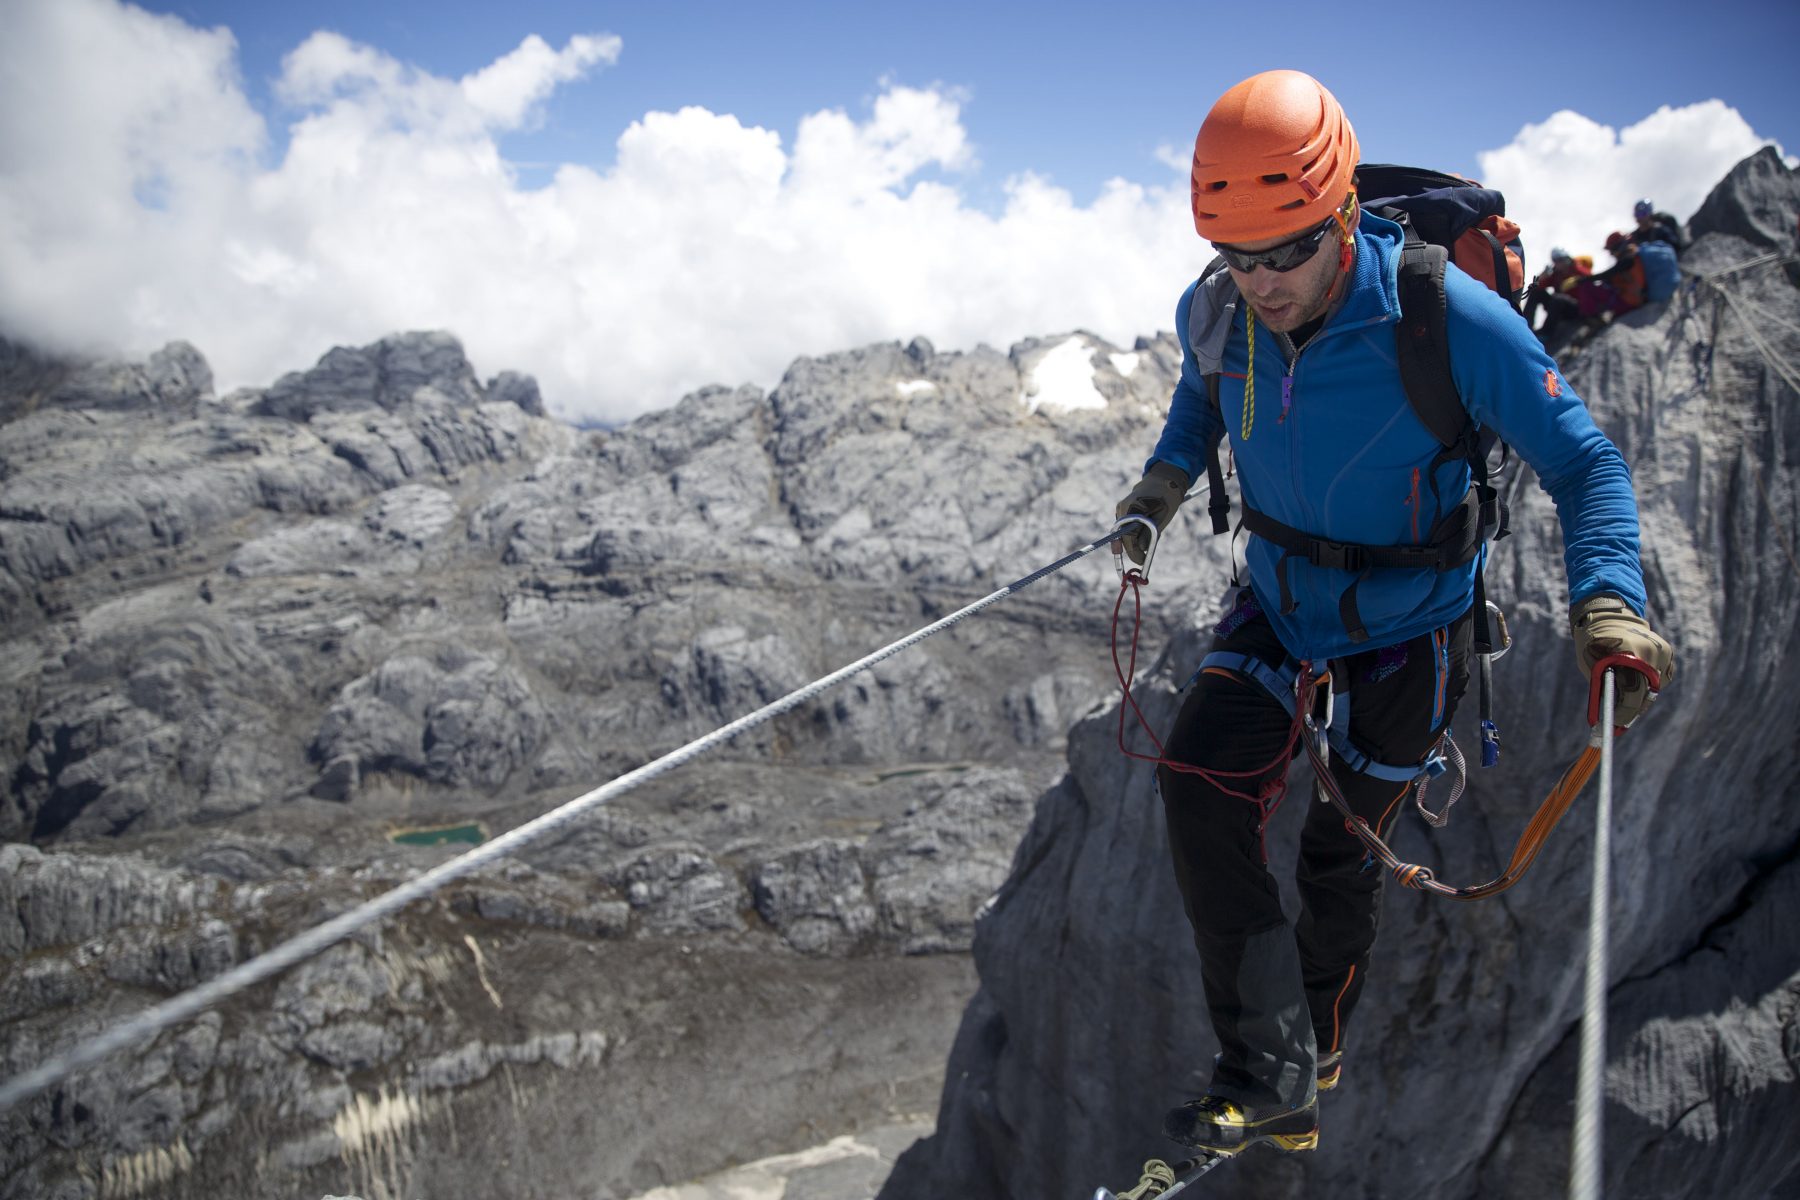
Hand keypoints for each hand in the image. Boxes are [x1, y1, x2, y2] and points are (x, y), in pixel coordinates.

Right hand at [1114, 462, 1189, 563]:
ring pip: (1125, 532)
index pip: (1128, 538)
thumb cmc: (1166, 498)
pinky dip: (1135, 532)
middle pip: (1123, 536)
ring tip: (1151, 538)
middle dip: (1133, 548)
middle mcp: (1122, 509)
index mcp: (1130, 510)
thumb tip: (1140, 551)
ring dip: (1135, 539)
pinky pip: (1127, 525)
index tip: (1141, 562)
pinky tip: (1147, 530)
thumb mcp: (1161, 519)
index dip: (1134, 553)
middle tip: (1143, 558)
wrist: (1165, 479)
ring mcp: (1122, 508)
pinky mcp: (1124, 508)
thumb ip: (1148, 535)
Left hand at [1570, 595, 1674, 727]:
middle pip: (1647, 693)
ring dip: (1641, 695)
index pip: (1632, 693)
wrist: (1609, 613)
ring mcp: (1662, 651)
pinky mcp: (1668, 651)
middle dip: (1632, 709)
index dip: (1624, 713)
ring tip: (1625, 697)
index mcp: (1628, 653)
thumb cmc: (1593, 640)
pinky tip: (1636, 678)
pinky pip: (1662, 677)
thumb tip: (1607, 717)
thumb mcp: (1589, 662)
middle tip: (1619, 721)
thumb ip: (1602, 686)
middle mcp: (1650, 652)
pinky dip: (1650, 682)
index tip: (1615, 726)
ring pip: (1655, 686)